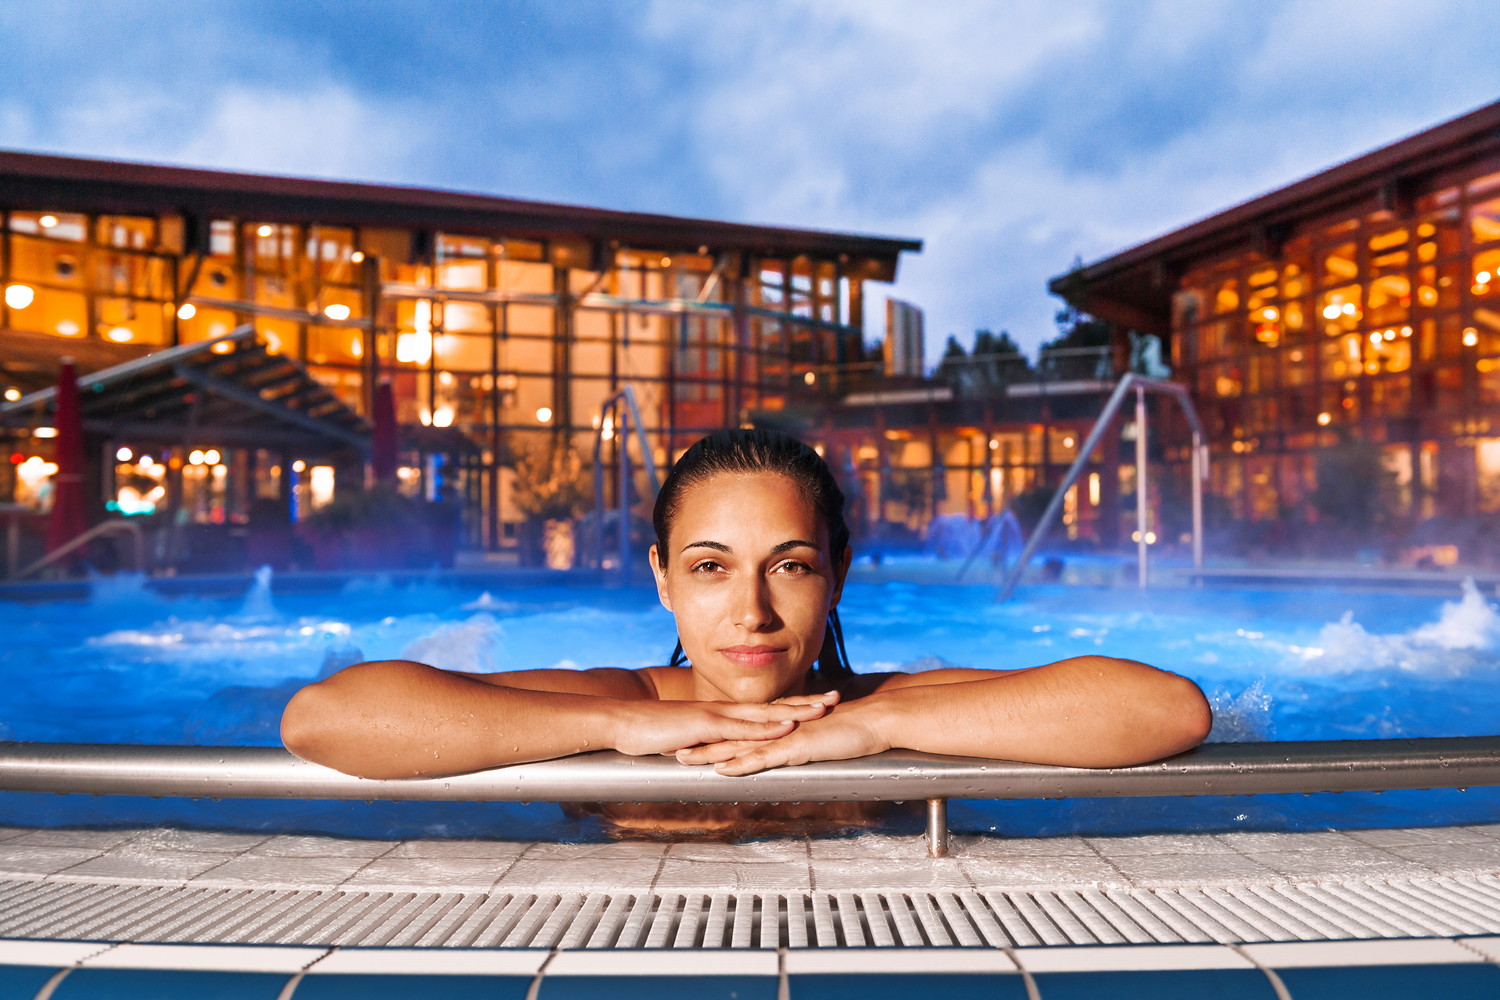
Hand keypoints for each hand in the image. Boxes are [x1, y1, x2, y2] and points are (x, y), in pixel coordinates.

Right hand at [611, 696, 833, 756]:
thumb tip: (713, 757)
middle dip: (806, 702)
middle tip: (836, 697)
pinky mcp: (707, 726)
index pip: (764, 709)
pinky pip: (743, 728)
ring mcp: (717, 716)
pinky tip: (788, 727)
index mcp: (721, 715)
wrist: (621, 722)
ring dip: (796, 711)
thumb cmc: (647, 733)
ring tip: (824, 708)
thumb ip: (702, 746)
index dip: (791, 706)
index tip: (816, 704)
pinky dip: (768, 727)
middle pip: (774, 706)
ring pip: (766, 713)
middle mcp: (724, 711)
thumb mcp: (684, 741)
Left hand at [672, 700, 888, 774]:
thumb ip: (806, 745)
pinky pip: (764, 757)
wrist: (878, 719)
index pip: (741, 732)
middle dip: (700, 743)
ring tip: (682, 758)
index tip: (691, 740)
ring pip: (739, 747)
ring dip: (710, 754)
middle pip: (731, 737)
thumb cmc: (856, 730)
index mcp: (781, 727)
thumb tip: (796, 752)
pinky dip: (741, 764)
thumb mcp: (823, 739)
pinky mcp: (797, 747)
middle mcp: (778, 729)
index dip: (715, 737)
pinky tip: (722, 770)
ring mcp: (786, 737)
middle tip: (671, 747)